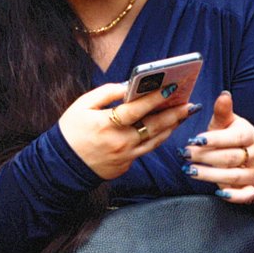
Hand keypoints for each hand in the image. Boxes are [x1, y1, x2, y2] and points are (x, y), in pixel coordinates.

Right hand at [59, 81, 201, 180]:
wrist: (63, 165)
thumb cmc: (71, 131)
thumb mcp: (82, 106)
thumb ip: (106, 93)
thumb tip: (128, 86)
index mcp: (106, 125)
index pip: (136, 110)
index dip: (154, 99)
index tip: (170, 88)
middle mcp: (119, 142)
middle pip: (153, 126)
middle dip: (174, 114)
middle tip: (190, 104)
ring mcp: (125, 156)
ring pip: (155, 140)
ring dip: (171, 126)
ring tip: (183, 114)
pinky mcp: (126, 164)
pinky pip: (147, 149)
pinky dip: (159, 137)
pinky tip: (167, 128)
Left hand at [182, 91, 253, 203]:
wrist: (247, 157)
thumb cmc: (231, 137)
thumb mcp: (226, 123)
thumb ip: (223, 111)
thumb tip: (223, 95)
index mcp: (249, 135)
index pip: (234, 138)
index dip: (214, 139)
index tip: (194, 140)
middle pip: (229, 158)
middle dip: (204, 157)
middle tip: (184, 154)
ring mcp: (253, 173)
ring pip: (232, 176)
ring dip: (209, 175)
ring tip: (189, 170)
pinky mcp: (250, 189)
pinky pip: (245, 195)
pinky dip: (233, 196)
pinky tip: (217, 192)